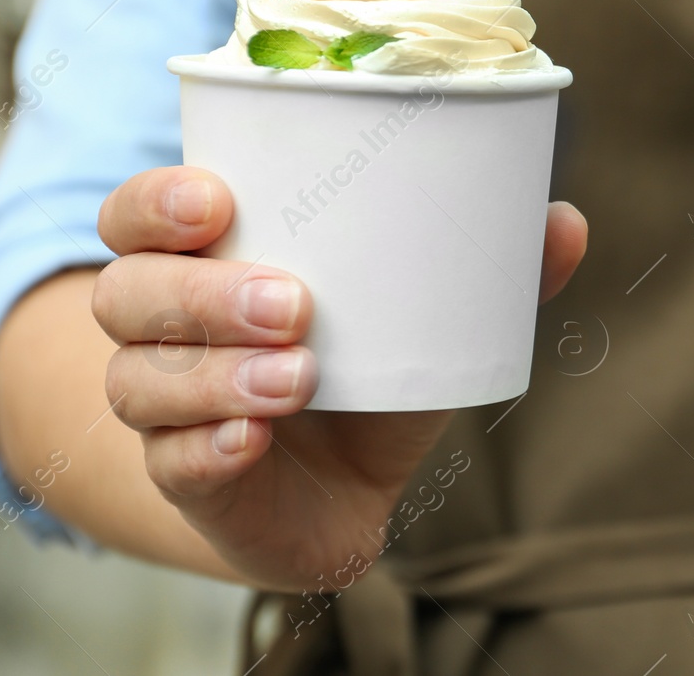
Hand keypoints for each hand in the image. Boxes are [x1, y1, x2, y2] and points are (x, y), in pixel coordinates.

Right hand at [92, 166, 585, 590]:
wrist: (345, 492)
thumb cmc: (372, 372)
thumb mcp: (428, 317)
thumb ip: (491, 270)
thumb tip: (565, 221)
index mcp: (207, 261)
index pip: (137, 217)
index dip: (156, 202)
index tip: (217, 201)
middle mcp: (165, 330)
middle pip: (129, 295)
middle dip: (203, 293)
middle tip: (296, 302)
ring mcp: (165, 410)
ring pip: (140, 380)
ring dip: (215, 376)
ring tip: (298, 374)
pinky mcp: (187, 481)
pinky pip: (170, 465)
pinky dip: (208, 450)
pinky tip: (250, 441)